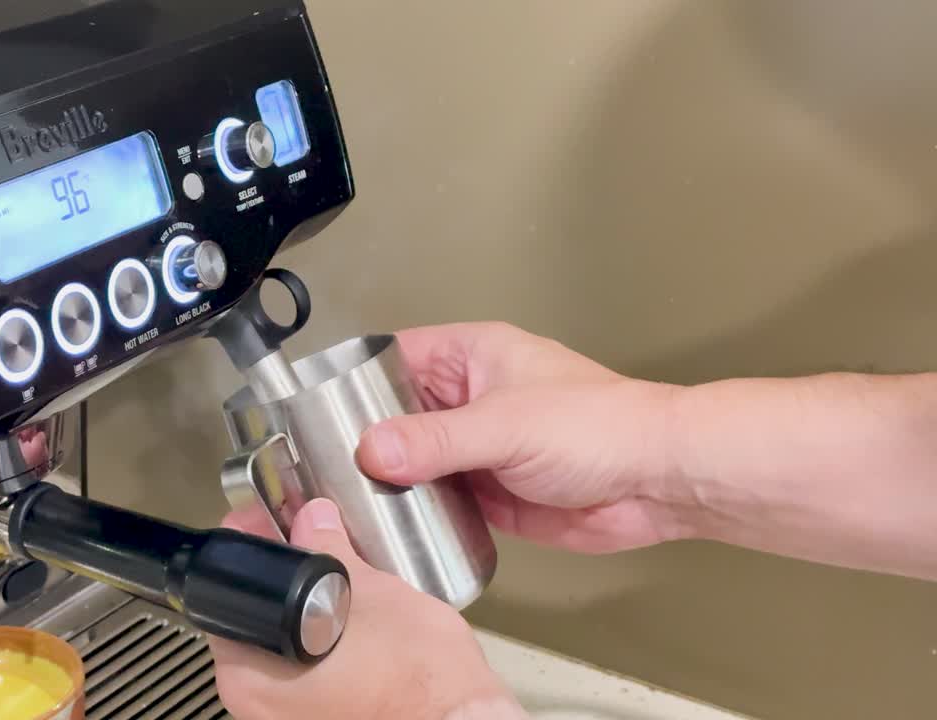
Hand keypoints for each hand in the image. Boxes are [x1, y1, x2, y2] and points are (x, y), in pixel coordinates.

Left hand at [209, 499, 524, 719]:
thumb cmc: (421, 682)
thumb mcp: (372, 592)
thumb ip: (331, 549)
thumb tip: (313, 521)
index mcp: (250, 671)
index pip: (229, 589)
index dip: (257, 543)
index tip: (275, 524)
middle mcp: (255, 703)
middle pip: (250, 617)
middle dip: (281, 577)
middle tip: (316, 549)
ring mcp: (282, 718)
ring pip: (279, 647)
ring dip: (303, 614)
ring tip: (343, 592)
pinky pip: (303, 675)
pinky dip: (320, 649)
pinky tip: (353, 632)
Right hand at [356, 322, 683, 553]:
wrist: (657, 482)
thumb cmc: (604, 427)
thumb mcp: (505, 425)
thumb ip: (436, 440)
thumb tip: (373, 448)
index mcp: (472, 357)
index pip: (393, 356)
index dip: (355, 379)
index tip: (317, 409)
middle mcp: (470, 399)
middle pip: (396, 413)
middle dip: (364, 438)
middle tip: (325, 465)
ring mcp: (478, 448)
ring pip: (414, 460)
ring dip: (389, 480)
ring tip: (347, 499)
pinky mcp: (490, 493)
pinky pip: (439, 500)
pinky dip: (417, 512)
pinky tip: (393, 525)